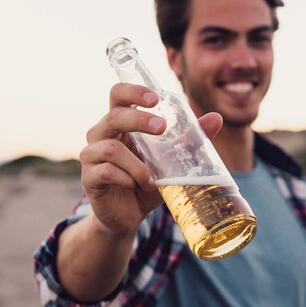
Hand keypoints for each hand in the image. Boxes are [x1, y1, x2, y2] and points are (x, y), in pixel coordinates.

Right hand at [79, 83, 222, 236]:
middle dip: (138, 120)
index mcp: (119, 123)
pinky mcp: (89, 178)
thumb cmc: (147, 180)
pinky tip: (138, 186)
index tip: (156, 99)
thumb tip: (216, 118)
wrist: (128, 215)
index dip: (133, 91)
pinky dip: (127, 179)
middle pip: (113, 116)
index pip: (118, 94)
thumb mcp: (172, 160)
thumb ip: (190, 140)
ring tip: (151, 179)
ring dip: (137, 165)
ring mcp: (91, 155)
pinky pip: (105, 171)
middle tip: (162, 127)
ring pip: (110, 148)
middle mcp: (101, 134)